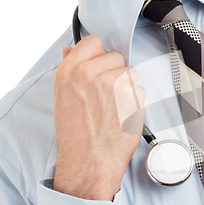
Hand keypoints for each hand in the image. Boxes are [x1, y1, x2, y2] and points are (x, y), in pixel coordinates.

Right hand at [53, 36, 144, 200]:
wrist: (90, 162)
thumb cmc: (75, 135)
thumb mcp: (62, 97)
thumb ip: (71, 70)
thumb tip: (71, 50)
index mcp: (69, 72)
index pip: (93, 42)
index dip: (100, 55)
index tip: (101, 66)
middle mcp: (90, 74)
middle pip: (116, 57)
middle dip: (115, 73)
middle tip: (106, 96)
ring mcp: (113, 85)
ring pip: (131, 74)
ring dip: (128, 88)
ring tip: (113, 108)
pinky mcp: (133, 98)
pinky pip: (141, 91)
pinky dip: (136, 103)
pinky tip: (122, 116)